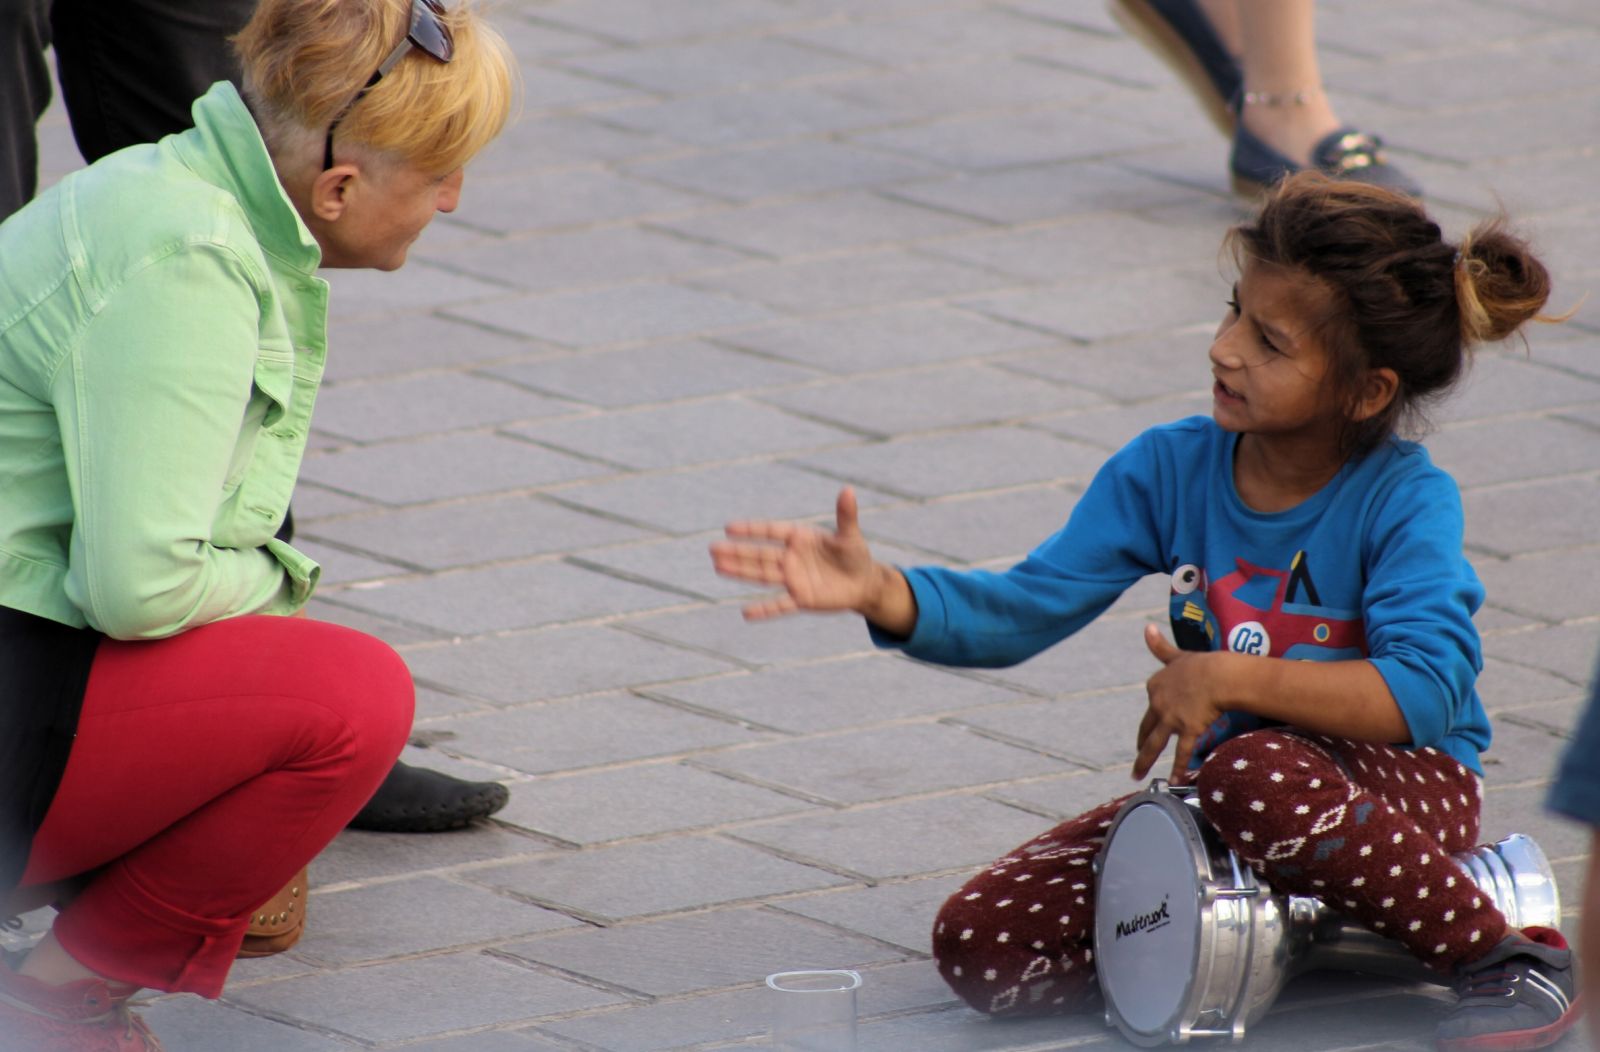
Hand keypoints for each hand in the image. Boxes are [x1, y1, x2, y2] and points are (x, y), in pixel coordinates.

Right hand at [710, 488, 889, 621]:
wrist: (863, 583)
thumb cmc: (855, 555)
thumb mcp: (850, 535)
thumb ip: (846, 515)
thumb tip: (848, 489)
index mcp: (800, 538)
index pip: (771, 532)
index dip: (751, 530)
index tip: (729, 528)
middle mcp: (791, 558)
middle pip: (760, 554)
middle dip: (737, 552)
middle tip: (712, 549)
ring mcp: (794, 579)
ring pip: (763, 575)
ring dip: (741, 572)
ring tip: (718, 567)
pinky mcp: (802, 599)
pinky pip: (781, 606)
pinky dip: (765, 610)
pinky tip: (746, 613)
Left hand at [1133, 623, 1225, 783]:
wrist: (1219, 675)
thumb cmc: (1203, 664)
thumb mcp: (1177, 654)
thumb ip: (1160, 646)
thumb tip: (1146, 627)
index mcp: (1156, 685)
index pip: (1152, 702)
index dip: (1155, 713)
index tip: (1153, 724)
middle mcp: (1158, 703)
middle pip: (1147, 727)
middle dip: (1141, 744)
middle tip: (1136, 756)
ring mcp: (1171, 718)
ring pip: (1154, 744)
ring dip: (1143, 761)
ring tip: (1136, 776)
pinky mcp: (1186, 729)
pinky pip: (1181, 752)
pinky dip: (1177, 767)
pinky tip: (1173, 781)